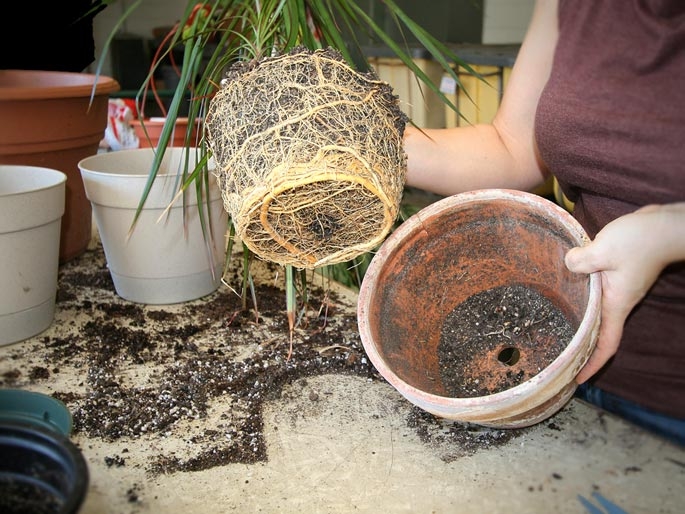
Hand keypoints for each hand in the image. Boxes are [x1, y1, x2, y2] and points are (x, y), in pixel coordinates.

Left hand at [565, 204, 684, 382]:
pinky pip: (597, 292)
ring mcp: (619, 288)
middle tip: (559, 357)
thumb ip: (580, 262)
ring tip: (557, 328)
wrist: (665, 224)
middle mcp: (618, 301)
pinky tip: (567, 290)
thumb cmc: (641, 240)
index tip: (576, 379)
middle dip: (583, 348)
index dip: (592, 364)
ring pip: (597, 312)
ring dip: (581, 322)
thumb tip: (567, 264)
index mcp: (616, 304)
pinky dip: (584, 298)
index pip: (606, 344)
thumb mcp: (604, 250)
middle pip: (599, 333)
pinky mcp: (616, 274)